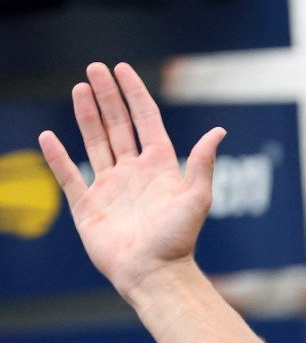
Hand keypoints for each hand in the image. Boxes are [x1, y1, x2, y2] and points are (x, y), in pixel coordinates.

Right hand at [37, 63, 226, 299]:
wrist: (154, 273)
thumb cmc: (178, 239)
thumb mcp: (197, 197)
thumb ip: (203, 163)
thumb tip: (219, 131)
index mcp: (161, 168)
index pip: (146, 121)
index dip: (134, 95)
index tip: (122, 70)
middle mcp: (135, 174)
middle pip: (119, 126)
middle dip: (107, 97)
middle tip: (94, 68)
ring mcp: (110, 188)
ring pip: (96, 143)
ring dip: (87, 116)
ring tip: (79, 88)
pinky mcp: (88, 206)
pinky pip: (69, 175)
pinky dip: (58, 156)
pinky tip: (49, 136)